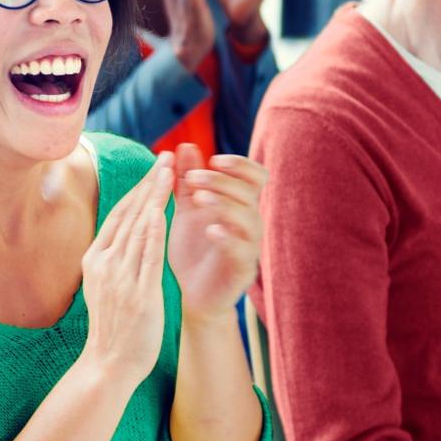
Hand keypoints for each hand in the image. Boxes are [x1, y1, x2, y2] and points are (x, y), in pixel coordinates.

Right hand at [80, 153, 173, 379]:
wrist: (108, 364)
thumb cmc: (113, 328)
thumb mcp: (105, 286)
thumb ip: (114, 260)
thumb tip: (124, 237)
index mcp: (95, 259)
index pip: (119, 215)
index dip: (137, 189)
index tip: (153, 168)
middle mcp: (104, 263)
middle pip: (128, 213)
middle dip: (148, 183)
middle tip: (165, 156)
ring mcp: (120, 277)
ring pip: (139, 227)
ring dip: (155, 196)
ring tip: (170, 172)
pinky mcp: (138, 292)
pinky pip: (148, 254)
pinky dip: (156, 227)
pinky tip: (166, 208)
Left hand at [167, 144, 265, 317]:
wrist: (187, 294)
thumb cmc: (190, 249)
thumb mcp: (185, 210)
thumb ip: (186, 179)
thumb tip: (185, 145)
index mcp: (239, 204)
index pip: (255, 176)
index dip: (240, 164)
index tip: (214, 159)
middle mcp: (249, 222)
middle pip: (250, 192)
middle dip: (222, 181)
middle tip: (193, 178)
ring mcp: (249, 246)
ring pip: (249, 218)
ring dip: (224, 204)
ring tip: (198, 199)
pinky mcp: (243, 270)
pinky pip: (243, 250)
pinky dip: (228, 236)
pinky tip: (210, 229)